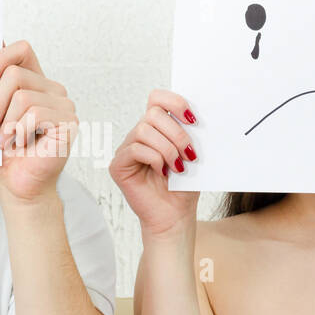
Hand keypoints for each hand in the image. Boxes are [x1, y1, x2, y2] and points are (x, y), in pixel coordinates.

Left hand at [0, 40, 76, 202]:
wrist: (17, 185)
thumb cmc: (5, 153)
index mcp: (35, 82)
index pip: (22, 50)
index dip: (2, 57)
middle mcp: (52, 90)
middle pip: (16, 75)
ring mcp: (64, 105)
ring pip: (23, 96)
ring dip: (6, 122)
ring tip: (3, 140)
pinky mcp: (69, 123)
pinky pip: (36, 114)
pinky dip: (19, 131)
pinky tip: (18, 144)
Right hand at [110, 90, 199, 237]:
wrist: (175, 216)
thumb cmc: (184, 187)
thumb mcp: (192, 155)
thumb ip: (190, 133)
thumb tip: (197, 116)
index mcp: (157, 128)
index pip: (157, 98)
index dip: (175, 101)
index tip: (193, 119)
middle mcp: (139, 135)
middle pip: (153, 113)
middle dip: (177, 133)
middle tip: (189, 154)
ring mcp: (126, 149)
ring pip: (144, 131)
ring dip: (167, 149)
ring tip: (178, 167)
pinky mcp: (118, 165)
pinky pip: (135, 149)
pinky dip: (154, 159)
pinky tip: (163, 173)